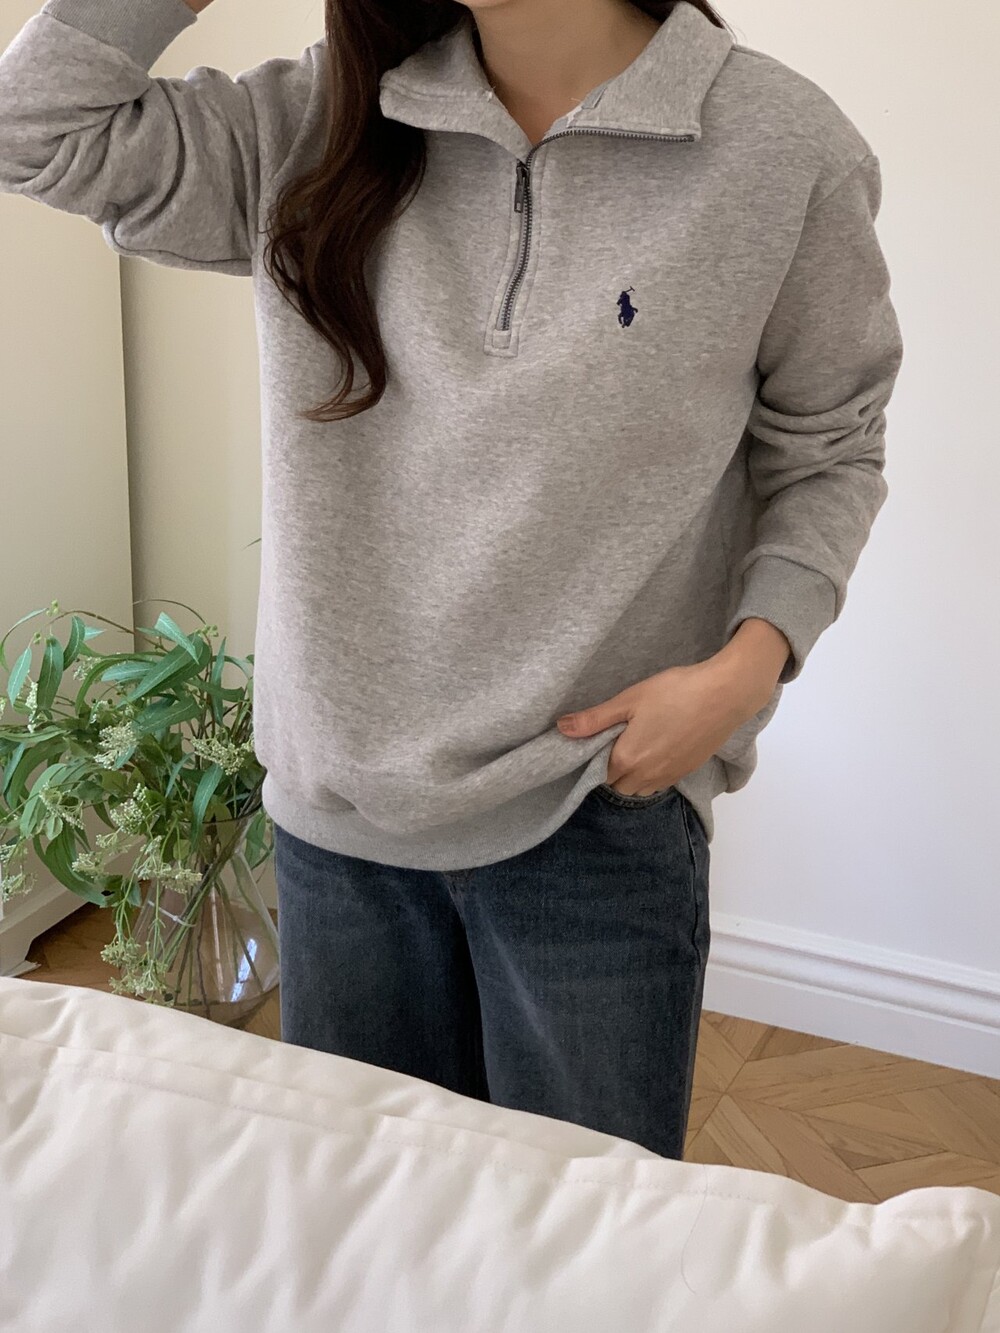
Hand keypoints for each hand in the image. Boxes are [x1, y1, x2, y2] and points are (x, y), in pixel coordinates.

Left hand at [555, 656, 770, 795]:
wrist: (725, 695)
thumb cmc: (675, 692)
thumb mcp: (629, 700)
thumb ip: (594, 719)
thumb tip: (561, 729)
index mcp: (627, 759)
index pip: (600, 774)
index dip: (597, 759)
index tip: (601, 740)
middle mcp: (647, 776)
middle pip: (619, 785)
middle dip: (614, 770)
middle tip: (619, 741)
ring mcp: (669, 776)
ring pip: (640, 789)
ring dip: (634, 776)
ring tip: (639, 745)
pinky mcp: (687, 772)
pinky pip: (661, 784)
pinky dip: (653, 774)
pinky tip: (659, 748)